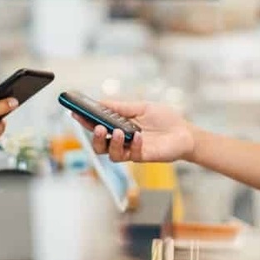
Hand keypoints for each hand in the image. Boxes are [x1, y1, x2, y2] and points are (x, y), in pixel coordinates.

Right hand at [78, 100, 195, 163]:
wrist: (185, 132)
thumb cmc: (164, 119)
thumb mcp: (141, 107)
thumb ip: (121, 107)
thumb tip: (100, 102)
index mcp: (119, 126)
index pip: (97, 125)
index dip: (85, 120)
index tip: (75, 112)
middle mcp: (122, 140)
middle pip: (99, 145)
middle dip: (94, 137)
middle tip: (97, 127)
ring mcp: (131, 150)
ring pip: (111, 154)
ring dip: (111, 143)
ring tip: (118, 132)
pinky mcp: (142, 157)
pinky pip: (131, 155)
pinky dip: (133, 144)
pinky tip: (139, 136)